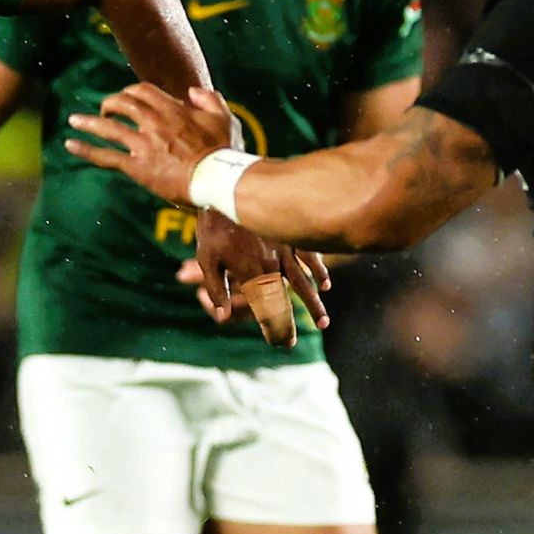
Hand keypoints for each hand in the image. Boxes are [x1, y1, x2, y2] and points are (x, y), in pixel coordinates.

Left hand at [65, 84, 233, 205]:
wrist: (217, 178)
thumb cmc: (223, 151)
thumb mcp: (224, 118)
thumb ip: (210, 99)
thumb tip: (192, 91)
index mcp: (172, 109)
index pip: (142, 91)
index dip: (130, 92)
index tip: (127, 99)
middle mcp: (154, 122)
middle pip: (122, 103)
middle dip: (110, 103)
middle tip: (105, 110)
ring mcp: (143, 144)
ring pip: (108, 127)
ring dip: (89, 122)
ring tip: (75, 121)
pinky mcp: (137, 167)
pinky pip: (105, 156)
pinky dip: (86, 150)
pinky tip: (71, 145)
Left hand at [192, 211, 329, 347]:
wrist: (226, 189)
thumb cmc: (212, 228)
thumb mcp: (207, 261)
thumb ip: (219, 290)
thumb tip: (224, 317)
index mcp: (252, 276)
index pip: (266, 312)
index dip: (273, 330)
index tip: (279, 344)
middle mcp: (272, 267)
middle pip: (285, 303)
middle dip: (287, 325)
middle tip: (289, 343)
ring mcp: (285, 251)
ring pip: (303, 284)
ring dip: (313, 305)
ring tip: (323, 323)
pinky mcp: (291, 236)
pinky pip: (310, 258)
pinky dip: (319, 272)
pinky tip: (326, 284)